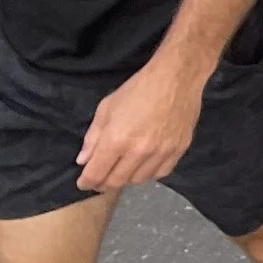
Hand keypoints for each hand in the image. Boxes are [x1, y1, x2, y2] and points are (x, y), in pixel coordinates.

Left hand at [77, 55, 209, 191]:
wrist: (176, 78)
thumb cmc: (137, 89)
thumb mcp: (106, 108)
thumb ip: (92, 137)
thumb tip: (83, 160)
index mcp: (116, 140)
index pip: (96, 174)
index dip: (86, 182)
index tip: (84, 183)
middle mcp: (138, 151)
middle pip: (116, 181)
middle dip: (103, 184)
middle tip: (100, 180)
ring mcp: (161, 153)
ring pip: (138, 180)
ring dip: (126, 179)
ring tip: (122, 171)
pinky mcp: (178, 150)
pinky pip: (160, 173)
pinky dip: (149, 174)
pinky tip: (144, 166)